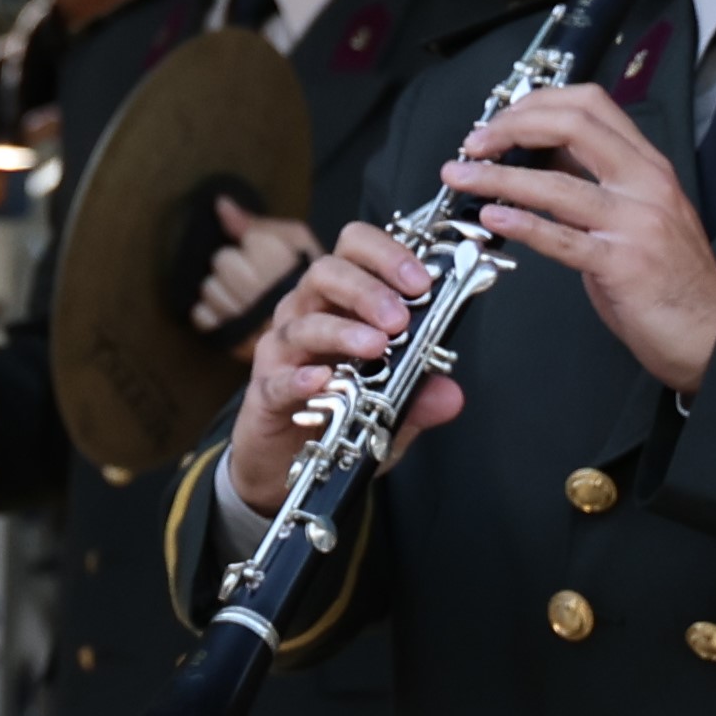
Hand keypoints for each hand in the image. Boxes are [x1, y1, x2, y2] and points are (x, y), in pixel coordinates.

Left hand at [188, 194, 317, 338]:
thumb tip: (220, 204)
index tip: (268, 258)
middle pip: (221, 262)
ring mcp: (239, 315)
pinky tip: (233, 314)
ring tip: (246, 298)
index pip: (241, 239)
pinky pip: (201, 316)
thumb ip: (256, 223)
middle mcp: (254, 285)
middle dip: (234, 267)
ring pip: (209, 289)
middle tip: (255, 278)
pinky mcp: (228, 338)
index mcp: (275, 257)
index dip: (253, 246)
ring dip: (222, 291)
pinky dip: (212, 314)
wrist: (321, 332)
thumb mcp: (297, 241)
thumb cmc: (307, 281)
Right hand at [222, 219, 460, 514]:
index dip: (386, 254)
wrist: (288, 466)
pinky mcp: (264, 391)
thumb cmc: (339, 418)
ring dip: (342, 331)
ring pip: (304, 322)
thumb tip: (450, 394)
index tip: (422, 281)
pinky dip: (300, 379)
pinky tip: (323, 382)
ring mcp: (281, 351)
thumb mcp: (392, 410)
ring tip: (376, 347)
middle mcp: (307, 314)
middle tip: (400, 319)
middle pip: (326, 273)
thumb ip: (419, 399)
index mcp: (340, 301)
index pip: (355, 250)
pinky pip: (278, 378)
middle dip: (367, 290)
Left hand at [433, 83, 715, 396]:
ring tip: (461, 176)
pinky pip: (564, 238)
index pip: (591, 105)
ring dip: (498, 176)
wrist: (712, 331)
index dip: (537, 103)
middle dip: (512, 126)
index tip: (499, 119)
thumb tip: (538, 158)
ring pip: (558, 183)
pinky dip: (523, 224)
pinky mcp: (623, 265)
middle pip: (574, 126)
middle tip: (474, 142)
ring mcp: (635, 223)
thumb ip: (595, 183)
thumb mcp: (636, 213)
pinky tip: (492, 218)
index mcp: (647, 166)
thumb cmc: (671, 277)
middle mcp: (645, 184)